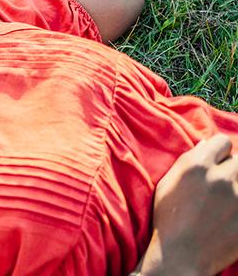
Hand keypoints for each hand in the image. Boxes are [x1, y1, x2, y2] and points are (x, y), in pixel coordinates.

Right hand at [137, 134, 237, 275]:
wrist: (181, 257)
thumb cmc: (169, 220)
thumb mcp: (167, 185)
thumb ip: (187, 161)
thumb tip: (207, 144)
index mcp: (197, 167)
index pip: (222, 142)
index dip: (219, 152)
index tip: (216, 162)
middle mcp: (222, 178)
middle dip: (232, 168)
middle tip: (223, 183)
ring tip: (226, 198)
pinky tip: (230, 212)